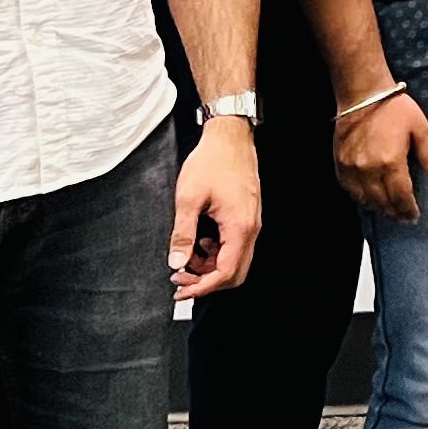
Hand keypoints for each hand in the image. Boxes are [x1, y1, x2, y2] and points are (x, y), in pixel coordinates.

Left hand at [171, 117, 262, 299]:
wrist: (229, 137)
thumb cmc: (212, 162)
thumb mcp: (188, 198)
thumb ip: (183, 234)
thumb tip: (176, 262)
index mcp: (239, 227)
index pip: (226, 272)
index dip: (203, 287)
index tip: (182, 290)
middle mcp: (250, 228)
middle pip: (235, 272)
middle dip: (206, 281)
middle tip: (181, 279)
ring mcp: (250, 222)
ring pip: (235, 260)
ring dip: (210, 267)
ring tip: (186, 259)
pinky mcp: (246, 216)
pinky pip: (235, 246)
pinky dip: (216, 253)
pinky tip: (200, 242)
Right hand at [336, 93, 427, 220]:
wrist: (363, 95)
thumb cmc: (395, 109)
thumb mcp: (420, 129)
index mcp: (391, 163)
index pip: (401, 197)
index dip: (408, 210)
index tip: (414, 216)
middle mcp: (369, 171)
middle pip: (382, 203)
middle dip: (395, 213)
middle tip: (404, 217)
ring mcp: (352, 169)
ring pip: (364, 200)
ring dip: (378, 208)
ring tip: (389, 210)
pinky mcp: (340, 164)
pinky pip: (349, 190)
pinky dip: (360, 198)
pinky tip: (369, 198)